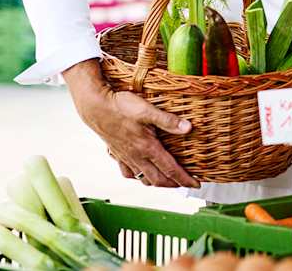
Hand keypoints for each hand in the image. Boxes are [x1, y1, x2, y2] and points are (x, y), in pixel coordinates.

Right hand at [64, 61, 199, 188]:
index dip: (184, 179)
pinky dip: (137, 177)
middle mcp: (137, 156)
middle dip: (174, 184)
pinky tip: (140, 173)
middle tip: (185, 184)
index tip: (196, 184)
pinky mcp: (117, 154)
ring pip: (143, 178)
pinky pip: (128, 172)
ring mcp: (126, 157)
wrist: (95, 107)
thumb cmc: (120, 107)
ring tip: (167, 181)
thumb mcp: (147, 110)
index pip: (170, 169)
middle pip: (158, 179)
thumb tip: (188, 128)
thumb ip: (168, 121)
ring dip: (157, 182)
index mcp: (147, 148)